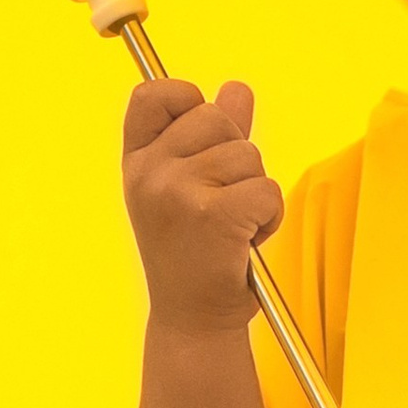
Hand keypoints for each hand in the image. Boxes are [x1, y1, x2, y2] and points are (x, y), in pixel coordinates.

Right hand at [122, 77, 282, 339]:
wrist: (192, 319)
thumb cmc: (194, 255)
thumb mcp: (190, 189)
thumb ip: (214, 137)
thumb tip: (237, 88)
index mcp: (138, 161)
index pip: (154, 93)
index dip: (188, 99)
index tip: (203, 136)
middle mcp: (150, 172)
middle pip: (217, 118)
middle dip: (236, 156)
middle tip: (222, 202)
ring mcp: (178, 191)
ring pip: (248, 155)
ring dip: (256, 191)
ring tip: (234, 226)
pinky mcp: (213, 214)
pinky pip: (266, 189)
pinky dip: (269, 217)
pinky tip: (246, 241)